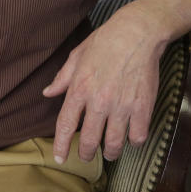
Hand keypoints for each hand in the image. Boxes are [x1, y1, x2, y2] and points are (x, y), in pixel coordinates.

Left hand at [43, 3, 165, 163]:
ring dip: (110, 152)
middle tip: (86, 156)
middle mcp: (99, 101)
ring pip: (114, 143)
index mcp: (79, 89)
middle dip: (85, 153)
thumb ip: (62, 78)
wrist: (136, 33)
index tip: (60, 158)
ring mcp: (122, 106)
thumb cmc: (105, 42)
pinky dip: (134, 141)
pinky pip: (138, 136)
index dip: (61, 145)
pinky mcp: (142, 107)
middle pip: (89, 139)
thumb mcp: (77, 56)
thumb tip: (47, 93)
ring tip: (109, 152)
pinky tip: (131, 137)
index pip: (65, 125)